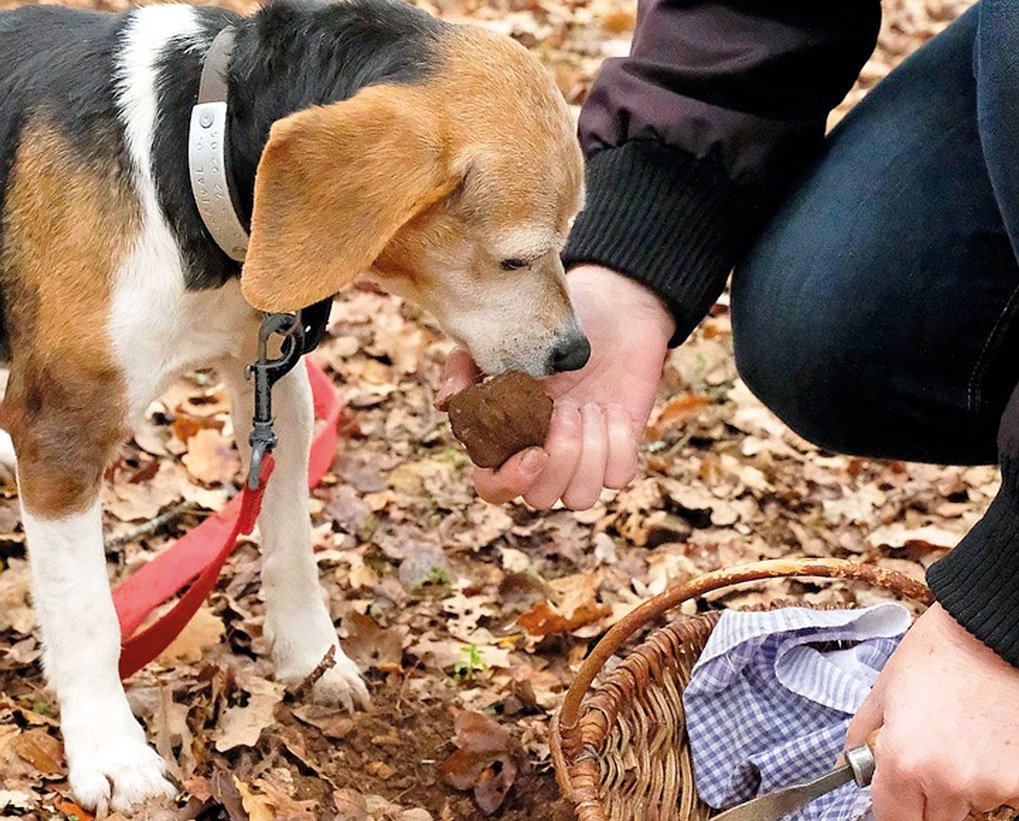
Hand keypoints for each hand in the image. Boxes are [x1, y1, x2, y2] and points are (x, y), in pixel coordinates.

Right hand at [436, 264, 674, 509]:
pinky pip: (619, 476)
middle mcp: (543, 456)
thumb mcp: (500, 338)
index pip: (493, 488)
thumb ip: (465, 366)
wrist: (610, 309)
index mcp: (508, 438)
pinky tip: (611, 408)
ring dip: (588, 452)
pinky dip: (618, 443)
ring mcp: (583, 459)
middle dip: (558, 456)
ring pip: (580, 497)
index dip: (508, 482)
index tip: (534, 451)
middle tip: (566, 406)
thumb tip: (447, 401)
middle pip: (539, 498)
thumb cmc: (548, 326)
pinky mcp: (620, 451)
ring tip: (590, 405)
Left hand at [845, 603, 1018, 820]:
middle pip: (932, 820)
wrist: (990, 633)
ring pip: (970, 807)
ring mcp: (991, 785)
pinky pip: (1001, 794)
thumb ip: (861, 737)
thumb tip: (846, 766)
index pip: (893, 819)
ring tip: (962, 737)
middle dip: (926, 797)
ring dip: (962, 786)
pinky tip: (987, 740)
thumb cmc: (938, 654)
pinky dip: (993, 776)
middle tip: (930, 755)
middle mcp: (948, 781)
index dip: (891, 806)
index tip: (894, 794)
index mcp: (904, 761)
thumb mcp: (884, 690)